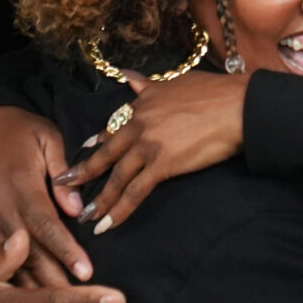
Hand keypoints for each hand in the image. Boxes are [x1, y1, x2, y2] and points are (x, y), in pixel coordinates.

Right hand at [0, 107, 90, 284]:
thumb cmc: (18, 131)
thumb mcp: (45, 137)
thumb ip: (62, 172)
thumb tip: (77, 208)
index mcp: (18, 185)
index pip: (45, 223)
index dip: (65, 249)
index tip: (86, 273)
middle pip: (30, 251)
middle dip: (54, 281)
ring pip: (13, 261)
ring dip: (35, 289)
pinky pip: (0, 260)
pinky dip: (17, 282)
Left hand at [56, 69, 249, 234]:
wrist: (238, 106)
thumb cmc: (215, 92)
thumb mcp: (176, 82)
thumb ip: (149, 85)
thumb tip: (128, 77)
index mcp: (142, 105)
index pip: (113, 126)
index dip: (98, 140)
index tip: (86, 148)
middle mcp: (138, 125)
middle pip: (105, 154)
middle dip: (83, 172)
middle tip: (64, 184)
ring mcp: (148, 146)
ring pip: (116, 177)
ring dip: (99, 199)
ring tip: (85, 216)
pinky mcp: (162, 164)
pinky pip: (135, 192)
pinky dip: (119, 210)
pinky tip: (107, 225)